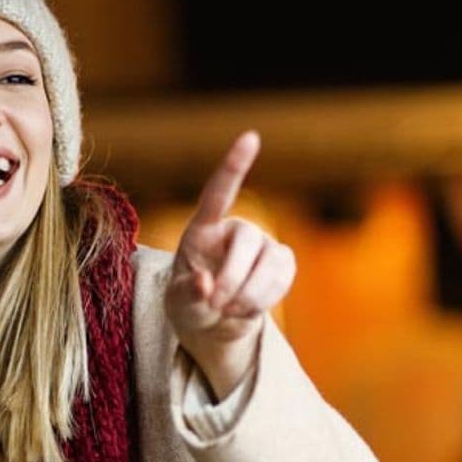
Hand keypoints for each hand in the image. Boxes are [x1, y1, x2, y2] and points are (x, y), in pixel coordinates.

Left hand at [166, 131, 296, 396]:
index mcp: (203, 228)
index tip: (251, 137)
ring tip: (227, 311)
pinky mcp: (283, 263)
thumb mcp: (178, 303)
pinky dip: (264, 300)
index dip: (234, 165)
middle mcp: (236, 229)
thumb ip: (187, 293)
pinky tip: (245, 308)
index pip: (218, 192)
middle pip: (246, 241)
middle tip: (215, 305)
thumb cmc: (190, 304)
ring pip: (268, 264)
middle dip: (231, 278)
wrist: (215, 324)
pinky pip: (282, 279)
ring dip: (248, 295)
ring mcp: (264, 244)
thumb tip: (205, 284)